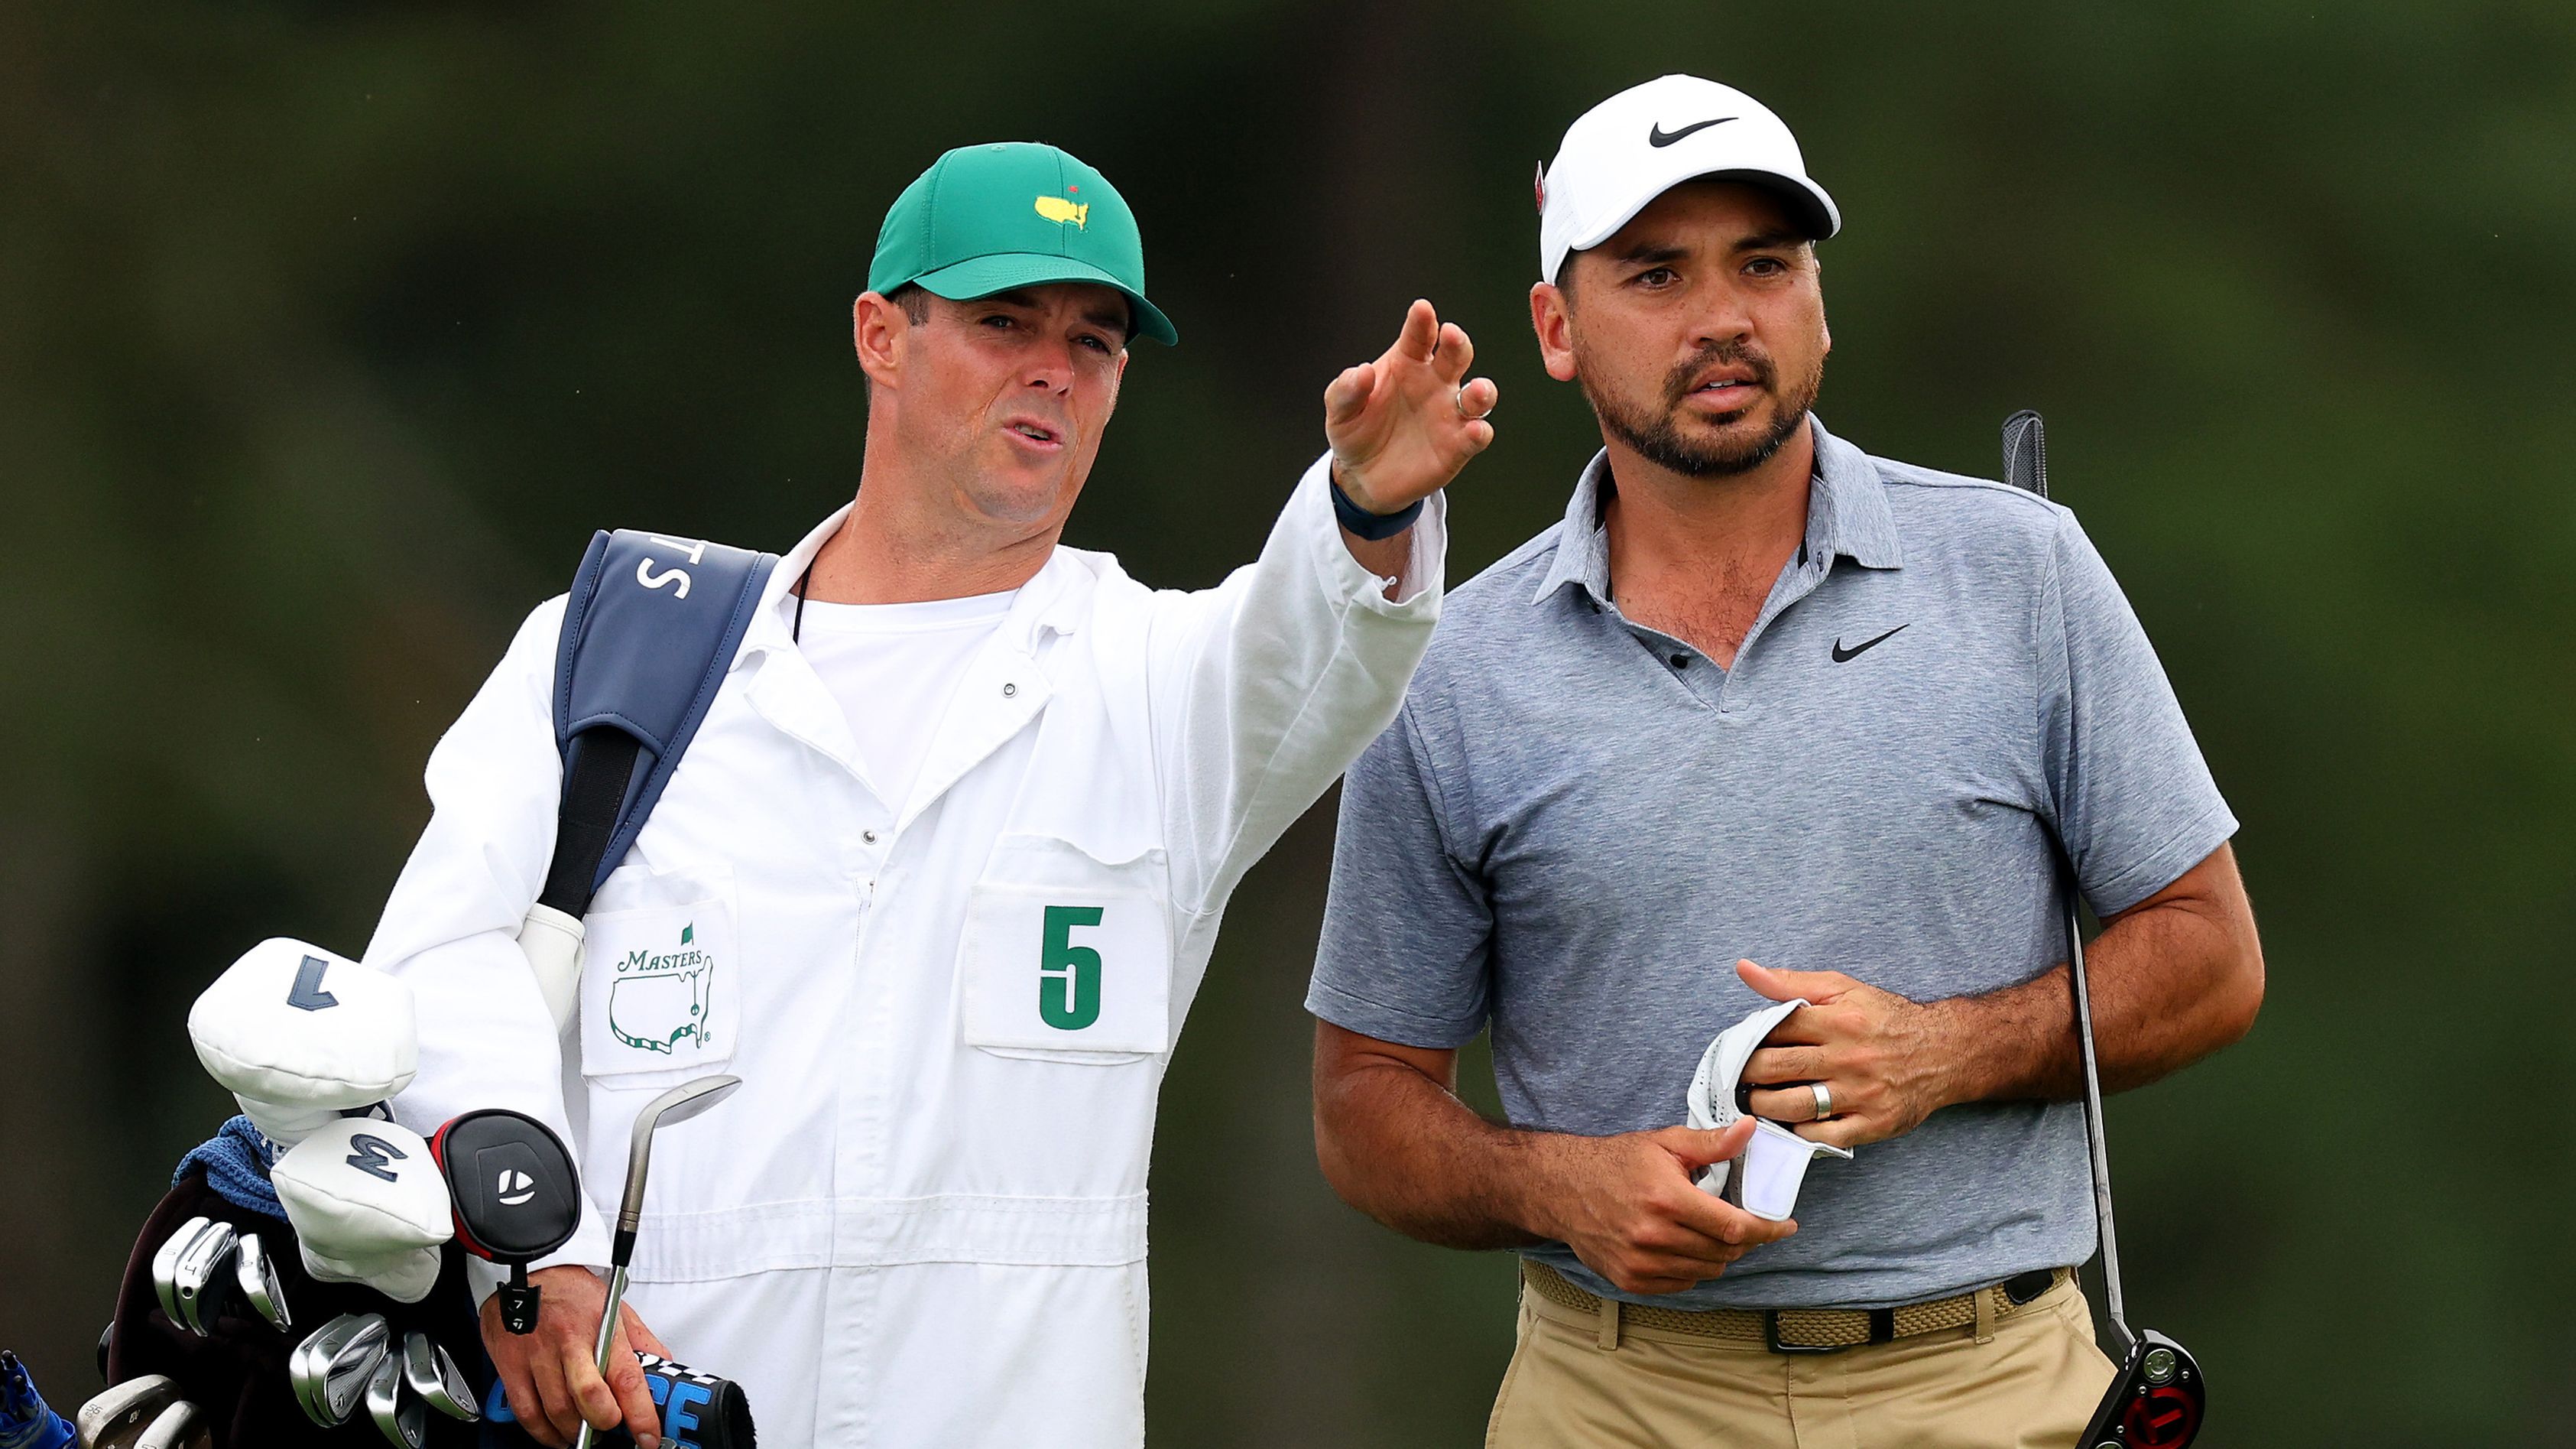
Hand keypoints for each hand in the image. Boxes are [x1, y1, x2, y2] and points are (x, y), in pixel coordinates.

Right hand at [480, 1265, 672, 1448]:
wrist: (526, 1267)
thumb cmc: (571, 1289)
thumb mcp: (615, 1307)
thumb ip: (640, 1340)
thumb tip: (662, 1367)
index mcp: (601, 1327)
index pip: (626, 1378)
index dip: (640, 1414)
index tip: (647, 1435)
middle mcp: (569, 1342)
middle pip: (588, 1397)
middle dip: (602, 1422)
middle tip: (609, 1427)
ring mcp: (537, 1355)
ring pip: (556, 1410)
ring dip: (573, 1432)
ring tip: (583, 1432)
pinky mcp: (511, 1365)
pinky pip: (526, 1412)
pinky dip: (542, 1432)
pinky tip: (554, 1432)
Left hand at [1323, 298, 1497, 514]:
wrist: (1362, 476)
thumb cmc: (1355, 430)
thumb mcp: (1340, 411)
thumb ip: (1346, 390)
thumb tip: (1362, 372)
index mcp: (1407, 362)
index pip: (1419, 336)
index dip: (1422, 321)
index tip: (1421, 309)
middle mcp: (1434, 382)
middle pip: (1455, 356)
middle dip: (1458, 344)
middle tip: (1452, 335)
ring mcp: (1450, 414)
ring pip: (1478, 396)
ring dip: (1482, 391)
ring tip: (1475, 390)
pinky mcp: (1457, 447)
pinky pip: (1475, 436)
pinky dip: (1479, 433)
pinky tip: (1474, 431)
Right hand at [1520, 1119, 1794, 1295]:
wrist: (1561, 1189)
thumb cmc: (1614, 1163)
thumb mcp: (1663, 1144)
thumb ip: (1710, 1143)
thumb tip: (1749, 1130)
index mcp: (1667, 1199)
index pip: (1733, 1227)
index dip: (1766, 1230)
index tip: (1784, 1227)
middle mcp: (1654, 1236)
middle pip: (1724, 1253)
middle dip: (1744, 1240)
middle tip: (1745, 1224)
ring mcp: (1640, 1262)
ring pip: (1706, 1271)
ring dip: (1719, 1255)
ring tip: (1713, 1233)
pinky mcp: (1630, 1279)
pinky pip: (1681, 1283)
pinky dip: (1693, 1268)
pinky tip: (1686, 1247)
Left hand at [1737, 959, 1964, 1149]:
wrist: (1944, 1051)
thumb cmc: (1886, 1019)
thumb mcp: (1842, 988)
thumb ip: (1791, 983)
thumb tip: (1745, 969)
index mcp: (1840, 1021)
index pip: (1778, 1030)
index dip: (1751, 1038)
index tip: (1740, 1045)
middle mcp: (1850, 1059)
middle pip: (1780, 1069)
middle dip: (1749, 1073)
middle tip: (1738, 1075)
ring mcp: (1862, 1094)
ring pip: (1796, 1106)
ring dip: (1765, 1105)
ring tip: (1755, 1099)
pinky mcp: (1874, 1123)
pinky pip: (1825, 1136)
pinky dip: (1801, 1131)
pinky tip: (1791, 1121)